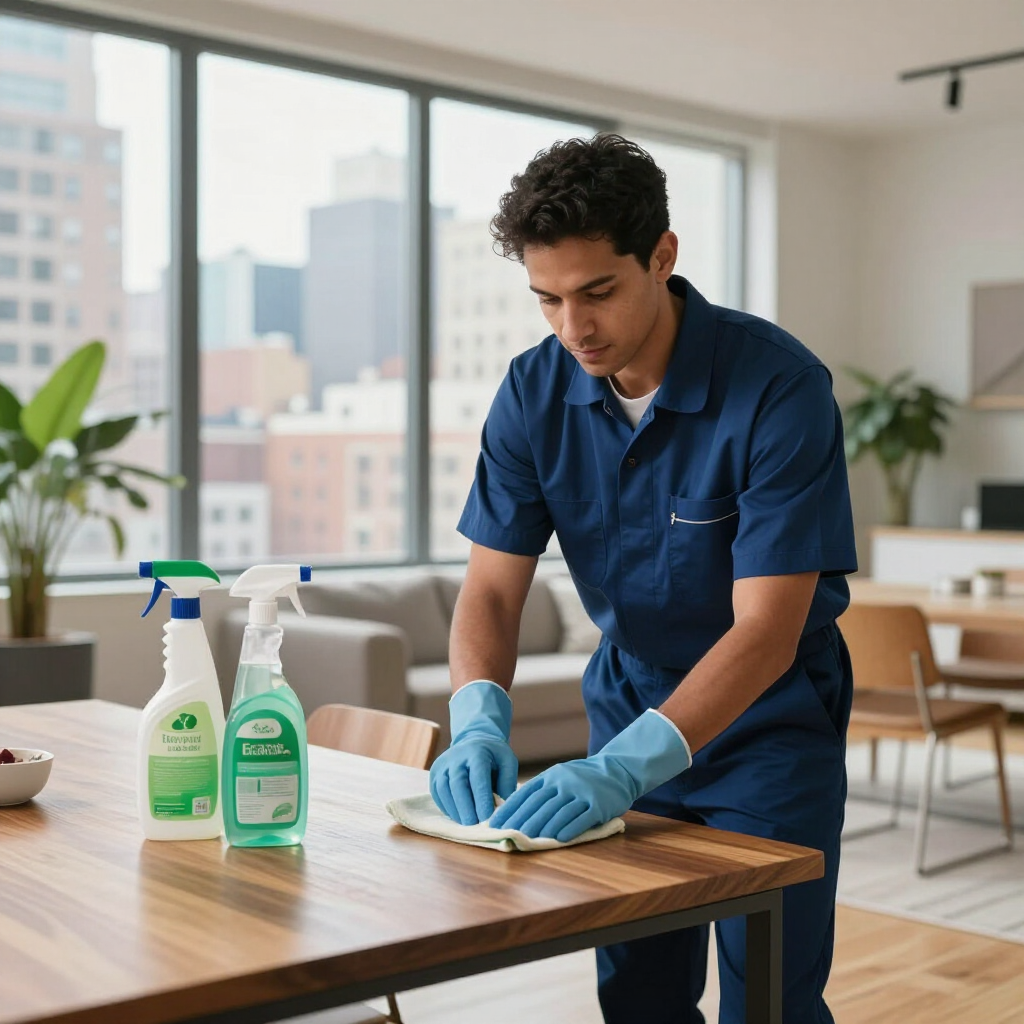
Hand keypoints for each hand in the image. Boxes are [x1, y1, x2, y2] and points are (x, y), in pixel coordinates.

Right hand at [429, 680, 517, 824]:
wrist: (474, 740)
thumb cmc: (494, 756)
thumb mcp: (507, 762)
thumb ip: (507, 783)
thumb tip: (503, 809)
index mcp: (477, 752)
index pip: (477, 777)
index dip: (481, 798)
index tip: (486, 817)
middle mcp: (456, 756)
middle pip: (457, 783)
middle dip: (466, 806)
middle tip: (474, 825)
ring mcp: (443, 764)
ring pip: (444, 789)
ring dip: (455, 809)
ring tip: (466, 823)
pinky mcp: (434, 773)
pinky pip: (437, 793)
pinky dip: (447, 807)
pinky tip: (458, 815)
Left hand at [488, 710, 690, 841]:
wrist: (617, 770)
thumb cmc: (583, 778)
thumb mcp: (560, 776)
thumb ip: (542, 790)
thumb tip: (515, 811)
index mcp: (551, 776)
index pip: (525, 794)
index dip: (509, 809)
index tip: (494, 823)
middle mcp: (564, 782)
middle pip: (539, 804)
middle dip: (521, 821)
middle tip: (508, 835)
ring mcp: (582, 793)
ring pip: (557, 812)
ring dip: (541, 828)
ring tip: (527, 839)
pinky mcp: (598, 805)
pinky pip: (581, 818)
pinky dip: (568, 829)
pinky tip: (557, 839)